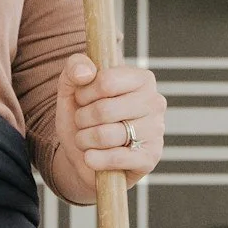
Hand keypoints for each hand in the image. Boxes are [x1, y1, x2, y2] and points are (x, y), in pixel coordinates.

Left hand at [47, 56, 164, 201]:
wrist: (84, 157)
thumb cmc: (84, 118)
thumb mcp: (72, 88)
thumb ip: (74, 67)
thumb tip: (86, 73)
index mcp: (141, 78)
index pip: (105, 82)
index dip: (84, 94)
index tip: (82, 100)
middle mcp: (154, 102)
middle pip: (104, 110)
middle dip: (82, 119)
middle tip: (83, 123)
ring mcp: (155, 131)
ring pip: (105, 135)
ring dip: (84, 140)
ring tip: (86, 140)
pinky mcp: (150, 158)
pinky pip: (115, 159)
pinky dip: (94, 160)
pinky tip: (91, 157)